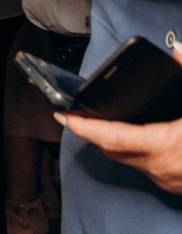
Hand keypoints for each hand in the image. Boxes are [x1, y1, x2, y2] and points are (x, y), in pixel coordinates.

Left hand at [59, 41, 181, 193]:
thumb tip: (179, 49)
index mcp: (167, 145)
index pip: (113, 136)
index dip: (83, 127)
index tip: (62, 115)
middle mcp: (162, 167)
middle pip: (112, 149)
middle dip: (91, 132)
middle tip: (74, 112)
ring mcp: (168, 179)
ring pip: (127, 160)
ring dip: (112, 141)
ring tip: (96, 120)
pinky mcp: (176, 185)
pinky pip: (144, 166)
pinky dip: (133, 150)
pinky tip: (133, 135)